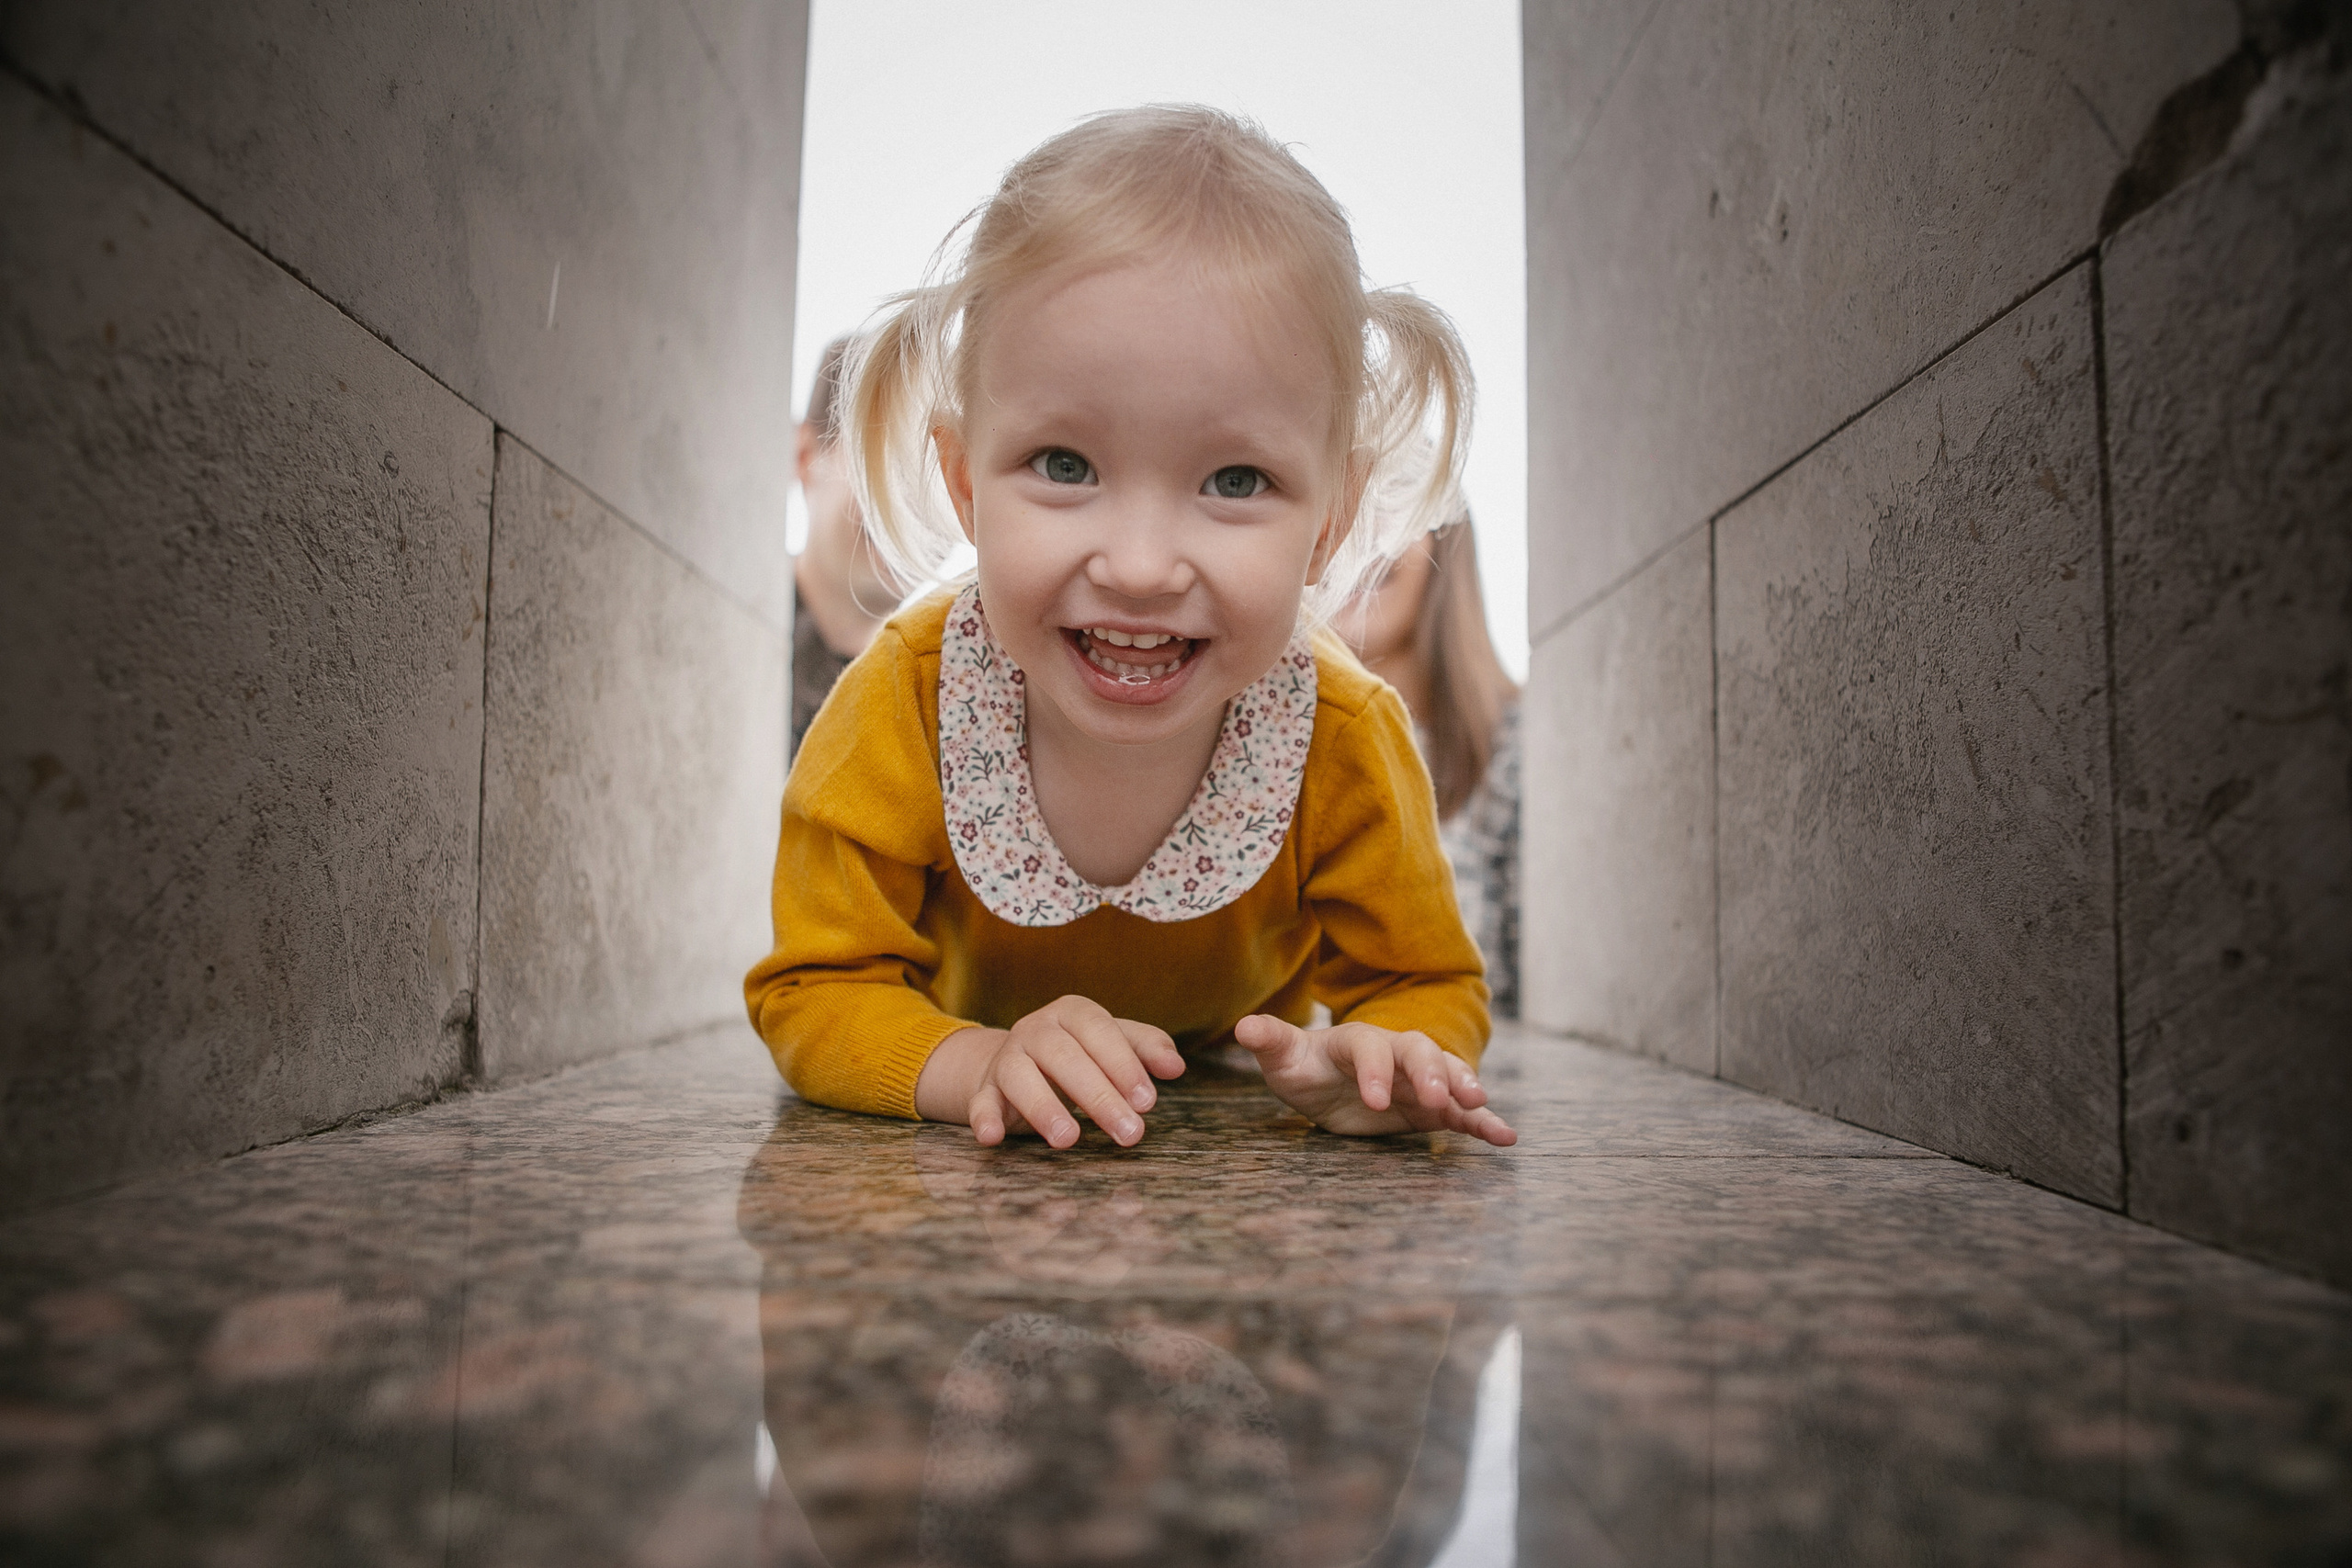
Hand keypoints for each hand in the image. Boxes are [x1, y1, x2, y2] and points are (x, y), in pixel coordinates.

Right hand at [915, 996, 1186, 1148]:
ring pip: (1021, 1077)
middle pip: (1065, 1057)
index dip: (1124, 1064)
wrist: (1015, 1063)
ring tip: (1069, 1140)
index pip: (1099, 1031)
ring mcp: (1007, 1058)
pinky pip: (981, 1102)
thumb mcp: (1112, 1043)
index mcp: (1071, 1012)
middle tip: (1130, 1132)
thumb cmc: (1078, 1053)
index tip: (1148, 1101)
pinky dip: (983, 1118)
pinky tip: (992, 1137)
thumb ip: (1145, 1048)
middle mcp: (1035, 1029)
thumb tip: (1176, 1066)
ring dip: (1044, 1108)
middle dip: (1099, 1097)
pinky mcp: (985, 1089)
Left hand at [1232, 1015, 1516, 1145]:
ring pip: (1448, 1075)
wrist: (1327, 1082)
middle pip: (1419, 1052)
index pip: (1369, 1047)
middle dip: (1432, 1072)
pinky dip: (1484, 1122)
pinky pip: (1462, 1113)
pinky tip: (1506, 1138)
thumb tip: (1243, 1028)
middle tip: (1441, 1098)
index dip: (1375, 1070)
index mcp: (1356, 1041)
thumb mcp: (1283, 1059)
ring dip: (1464, 1087)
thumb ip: (1270, 1042)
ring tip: (1481, 1105)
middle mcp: (1394, 1054)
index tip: (1375, 1100)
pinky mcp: (1431, 1108)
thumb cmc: (1305, 1067)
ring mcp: (1417, 1080)